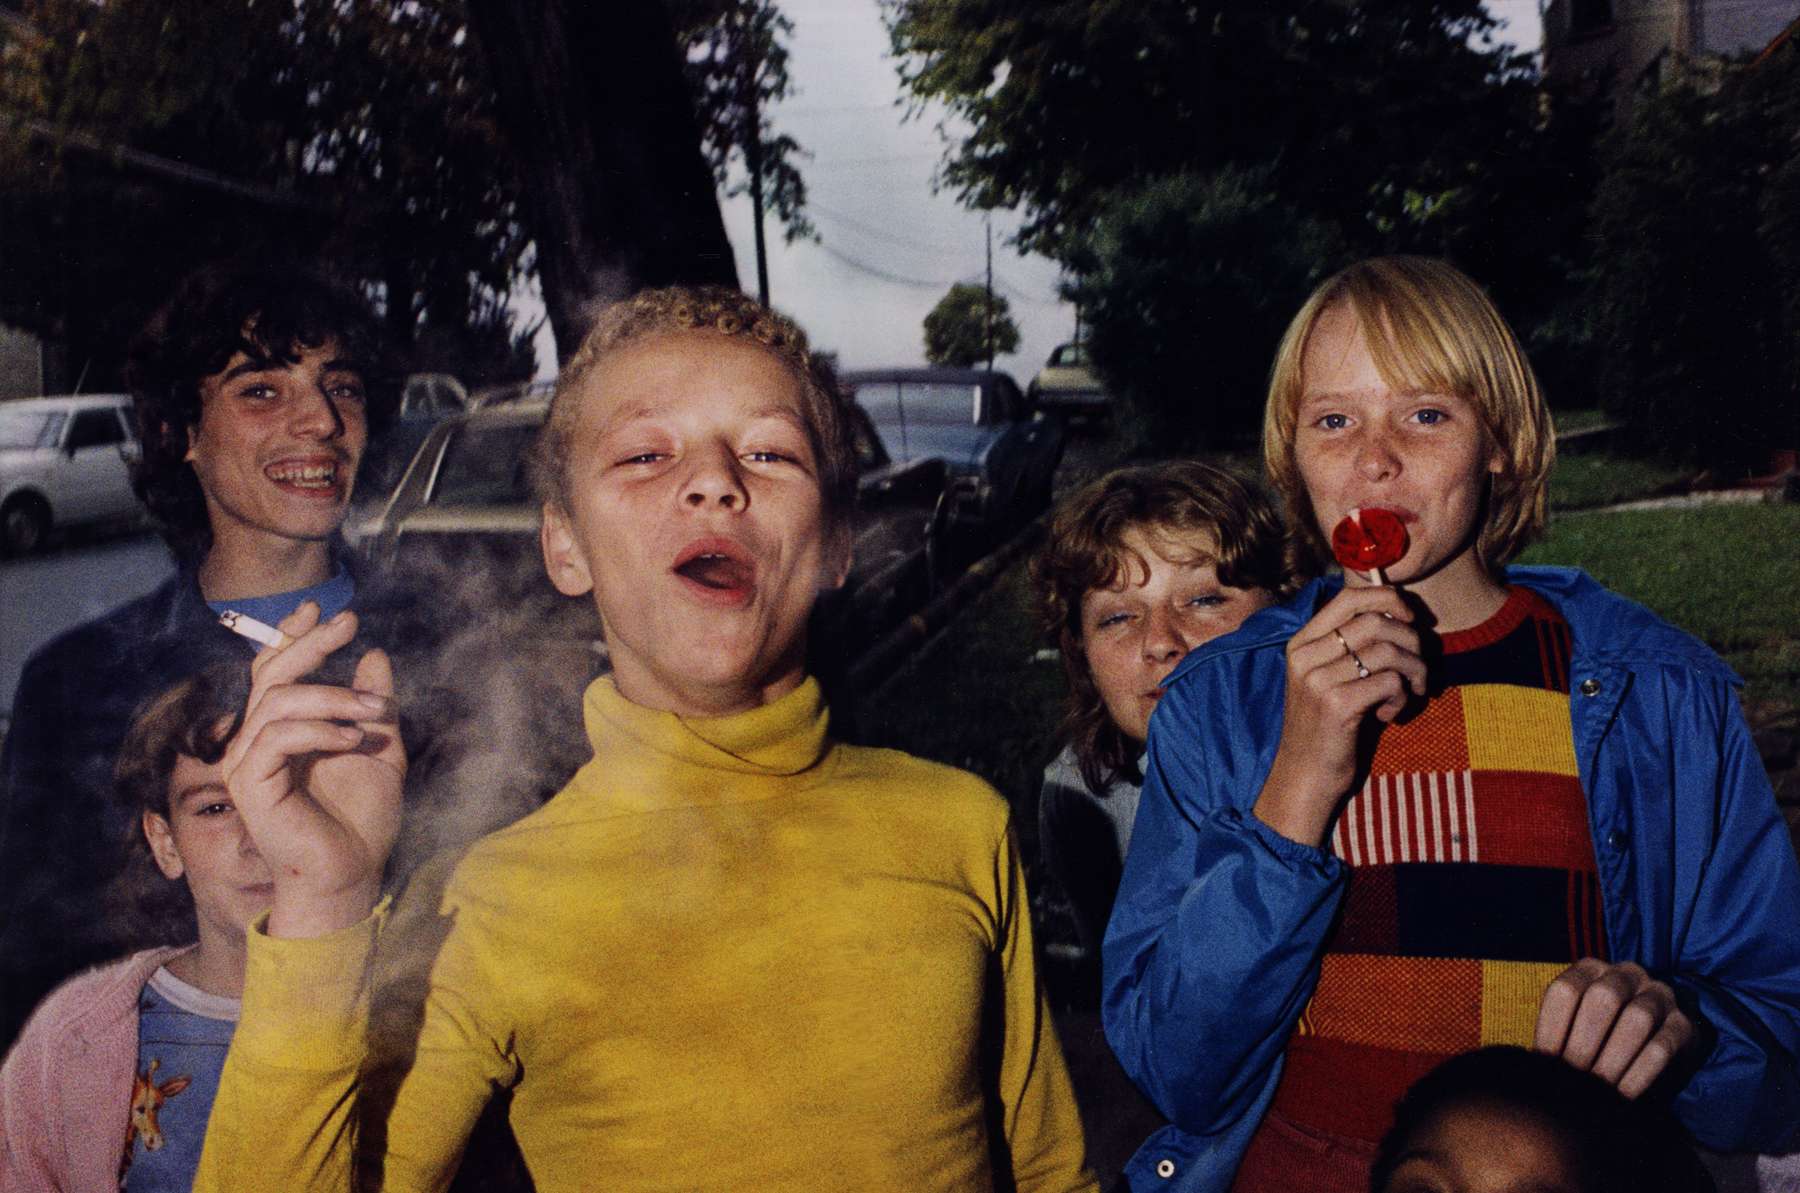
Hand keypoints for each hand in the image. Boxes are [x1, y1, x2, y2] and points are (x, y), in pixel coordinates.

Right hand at [222, 602, 403, 937]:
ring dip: (330, 695)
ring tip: (371, 712)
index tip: (321, 607)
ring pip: (277, 701)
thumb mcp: (381, 746)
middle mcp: (257, 742)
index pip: (275, 671)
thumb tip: (374, 655)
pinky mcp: (250, 785)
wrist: (354, 871)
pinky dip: (318, 729)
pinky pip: (276, 737)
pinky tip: (353, 738)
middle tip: (346, 623)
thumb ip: (375, 702)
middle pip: (269, 675)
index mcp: (283, 731)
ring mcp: (248, 763)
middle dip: (308, 643)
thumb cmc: (364, 818)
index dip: (292, 635)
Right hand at [1252, 586, 1424, 846]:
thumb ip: (1351, 646)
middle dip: (1411, 641)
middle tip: (1417, 669)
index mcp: (1301, 643)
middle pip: (1376, 621)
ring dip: (1413, 671)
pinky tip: (1389, 715)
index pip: (1349, 598)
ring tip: (1410, 692)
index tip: (1409, 618)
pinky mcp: (1336, 705)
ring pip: (1388, 651)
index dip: (1388, 598)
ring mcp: (1317, 680)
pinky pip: (1390, 682)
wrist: (1304, 777)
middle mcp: (1305, 656)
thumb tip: (1400, 612)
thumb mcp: (1327, 678)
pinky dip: (1402, 697)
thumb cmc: (1326, 727)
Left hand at [1535, 958, 1695, 1096]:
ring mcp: (1659, 995)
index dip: (1551, 1028)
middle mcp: (1627, 974)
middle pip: (1603, 998)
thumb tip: (1535, 1068)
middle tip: (1573, 1078)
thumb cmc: (1602, 1033)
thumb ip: (1556, 1037)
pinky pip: (1662, 1047)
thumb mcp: (1575, 1024)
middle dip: (1584, 1043)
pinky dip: (1638, 1074)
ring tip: (1597, 1088)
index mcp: (1591, 969)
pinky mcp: (1683, 1024)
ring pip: (1637, 1019)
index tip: (1545, 1061)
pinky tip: (1622, 1095)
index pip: (1566, 989)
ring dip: (1613, 1059)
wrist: (1657, 1035)